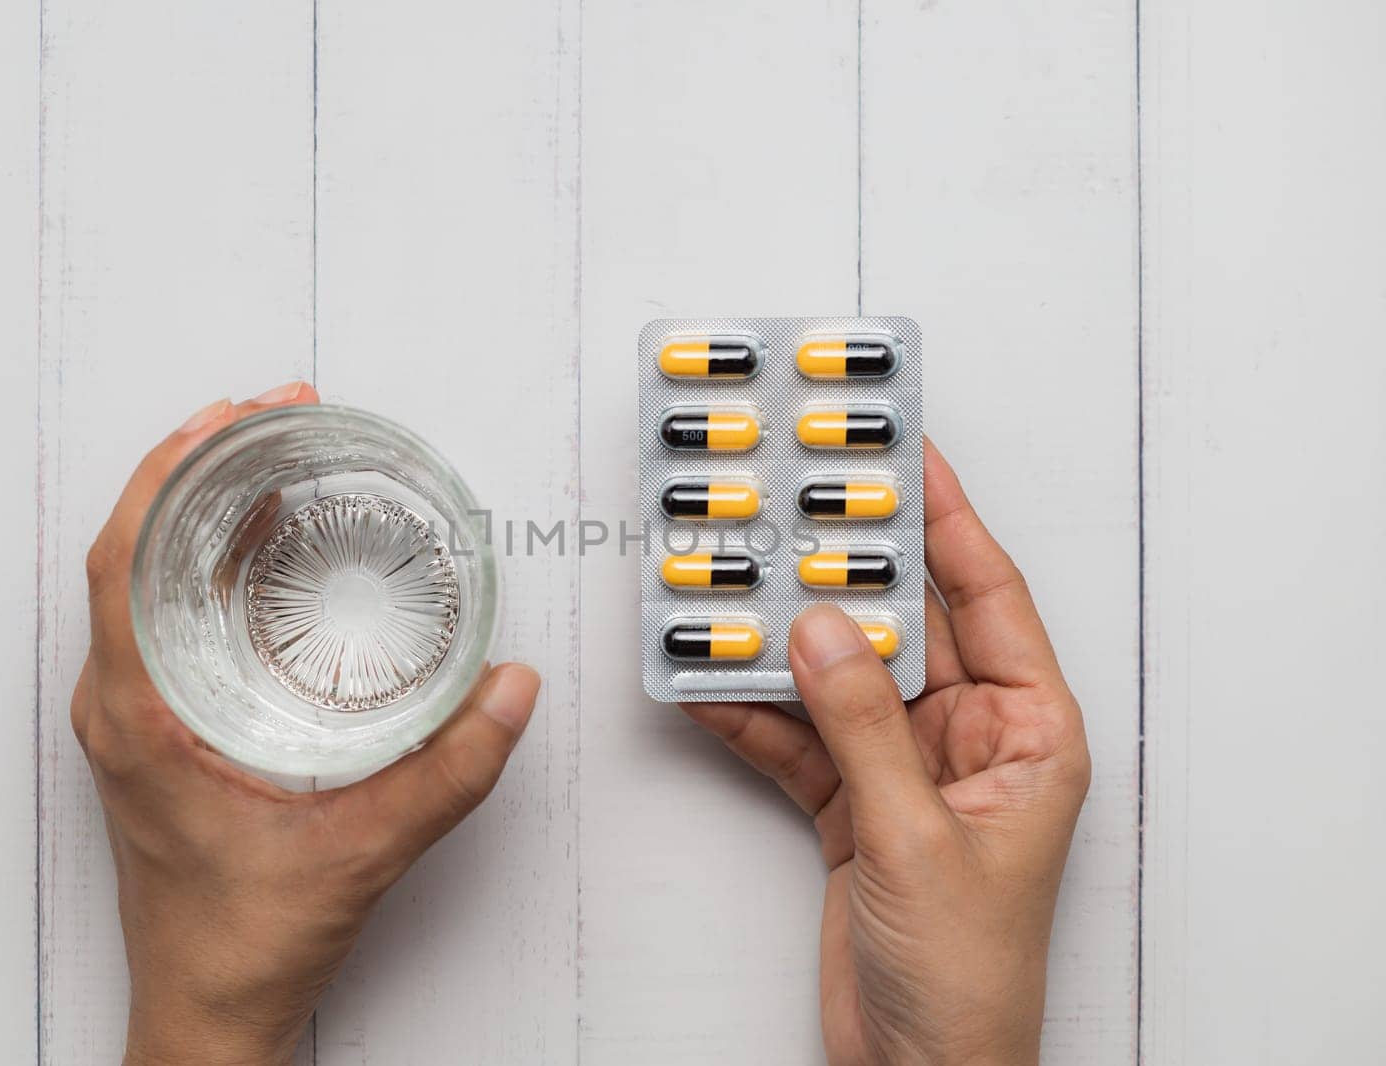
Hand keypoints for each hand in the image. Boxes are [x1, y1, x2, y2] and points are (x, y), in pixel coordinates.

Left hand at [73, 383, 541, 1065]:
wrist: (210, 1006)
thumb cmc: (247, 938)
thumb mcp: (362, 850)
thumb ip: (448, 773)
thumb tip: (509, 688)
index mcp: (139, 715)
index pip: (123, 560)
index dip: (170, 473)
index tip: (228, 419)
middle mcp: (124, 703)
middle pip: (137, 551)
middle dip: (201, 469)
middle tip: (273, 418)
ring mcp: (138, 715)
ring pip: (152, 581)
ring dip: (206, 512)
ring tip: (274, 459)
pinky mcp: (161, 728)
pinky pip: (171, 616)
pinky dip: (213, 563)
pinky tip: (265, 546)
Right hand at [681, 440, 1090, 1065]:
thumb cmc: (968, 975)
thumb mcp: (919, 836)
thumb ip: (865, 726)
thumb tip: (823, 627)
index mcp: (1029, 732)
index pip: (991, 597)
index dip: (949, 520)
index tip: (907, 453)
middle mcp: (970, 738)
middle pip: (904, 627)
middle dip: (845, 573)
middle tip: (793, 509)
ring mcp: (906, 769)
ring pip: (839, 678)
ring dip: (781, 643)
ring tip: (728, 588)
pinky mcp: (853, 806)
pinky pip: (797, 738)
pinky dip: (751, 714)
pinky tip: (706, 681)